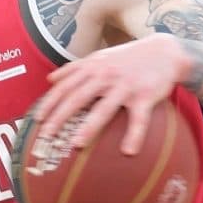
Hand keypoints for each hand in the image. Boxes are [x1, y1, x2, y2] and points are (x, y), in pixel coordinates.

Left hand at [37, 35, 185, 156]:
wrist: (164, 51)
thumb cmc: (128, 58)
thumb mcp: (100, 57)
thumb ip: (75, 68)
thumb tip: (50, 79)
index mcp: (93, 68)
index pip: (65, 86)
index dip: (50, 102)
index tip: (37, 119)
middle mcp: (106, 76)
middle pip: (78, 97)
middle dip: (60, 116)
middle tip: (47, 135)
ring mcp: (125, 86)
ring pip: (104, 108)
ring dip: (90, 126)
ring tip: (77, 144)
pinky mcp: (145, 96)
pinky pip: (139, 119)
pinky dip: (134, 135)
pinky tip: (128, 151)